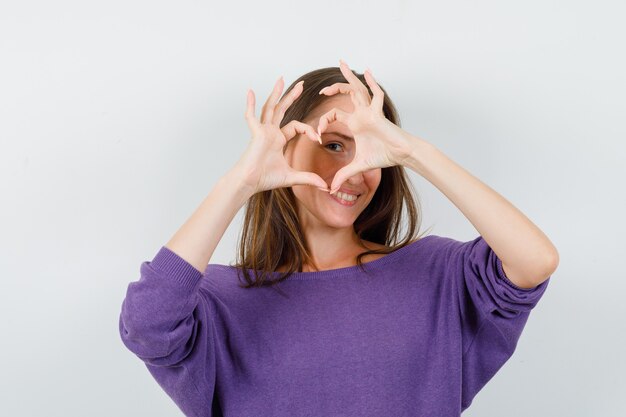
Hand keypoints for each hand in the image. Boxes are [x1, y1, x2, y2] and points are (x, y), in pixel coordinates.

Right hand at [235, 76, 328, 193]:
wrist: (250, 182)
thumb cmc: (266, 179)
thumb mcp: (292, 177)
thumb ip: (308, 178)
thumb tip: (325, 186)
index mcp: (278, 139)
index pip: (296, 126)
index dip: (309, 129)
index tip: (318, 138)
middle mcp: (270, 132)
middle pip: (282, 110)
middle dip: (291, 97)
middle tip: (301, 85)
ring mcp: (262, 131)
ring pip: (270, 108)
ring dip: (276, 93)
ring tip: (282, 79)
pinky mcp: (256, 133)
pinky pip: (251, 116)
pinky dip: (250, 104)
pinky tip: (250, 91)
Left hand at [317, 59, 414, 194]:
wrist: (402, 154)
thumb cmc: (384, 156)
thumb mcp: (358, 166)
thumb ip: (344, 174)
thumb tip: (331, 189)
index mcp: (354, 123)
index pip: (334, 115)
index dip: (323, 122)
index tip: (317, 134)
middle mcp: (361, 113)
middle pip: (346, 94)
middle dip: (333, 87)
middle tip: (321, 87)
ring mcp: (370, 111)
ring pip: (358, 88)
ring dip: (349, 77)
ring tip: (341, 64)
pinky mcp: (378, 113)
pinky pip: (376, 95)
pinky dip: (372, 83)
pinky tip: (367, 72)